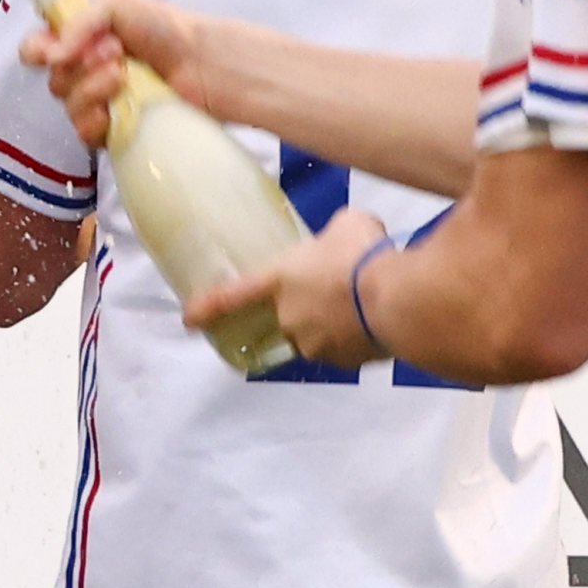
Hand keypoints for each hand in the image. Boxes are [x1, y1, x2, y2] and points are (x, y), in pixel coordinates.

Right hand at [19, 0, 198, 147]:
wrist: (206, 64)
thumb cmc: (167, 30)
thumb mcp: (119, 3)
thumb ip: (79, 20)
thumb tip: (51, 56)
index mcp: (81, 41)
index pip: (37, 49)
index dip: (36, 51)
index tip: (51, 51)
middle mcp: (85, 72)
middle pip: (54, 79)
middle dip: (79, 66)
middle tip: (115, 53)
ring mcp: (100, 102)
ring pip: (68, 106)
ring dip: (91, 89)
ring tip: (125, 76)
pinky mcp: (114, 130)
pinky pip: (85, 133)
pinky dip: (95, 121)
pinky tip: (113, 111)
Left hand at [191, 206, 387, 367]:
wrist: (399, 300)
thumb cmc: (364, 255)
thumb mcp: (349, 224)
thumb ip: (336, 232)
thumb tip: (345, 235)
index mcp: (278, 282)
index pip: (232, 296)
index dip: (207, 308)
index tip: (188, 319)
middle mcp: (288, 318)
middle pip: (289, 315)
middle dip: (311, 304)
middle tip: (341, 287)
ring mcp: (314, 344)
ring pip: (318, 333)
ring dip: (336, 322)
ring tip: (366, 304)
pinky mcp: (345, 363)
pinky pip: (345, 349)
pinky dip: (358, 338)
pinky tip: (379, 321)